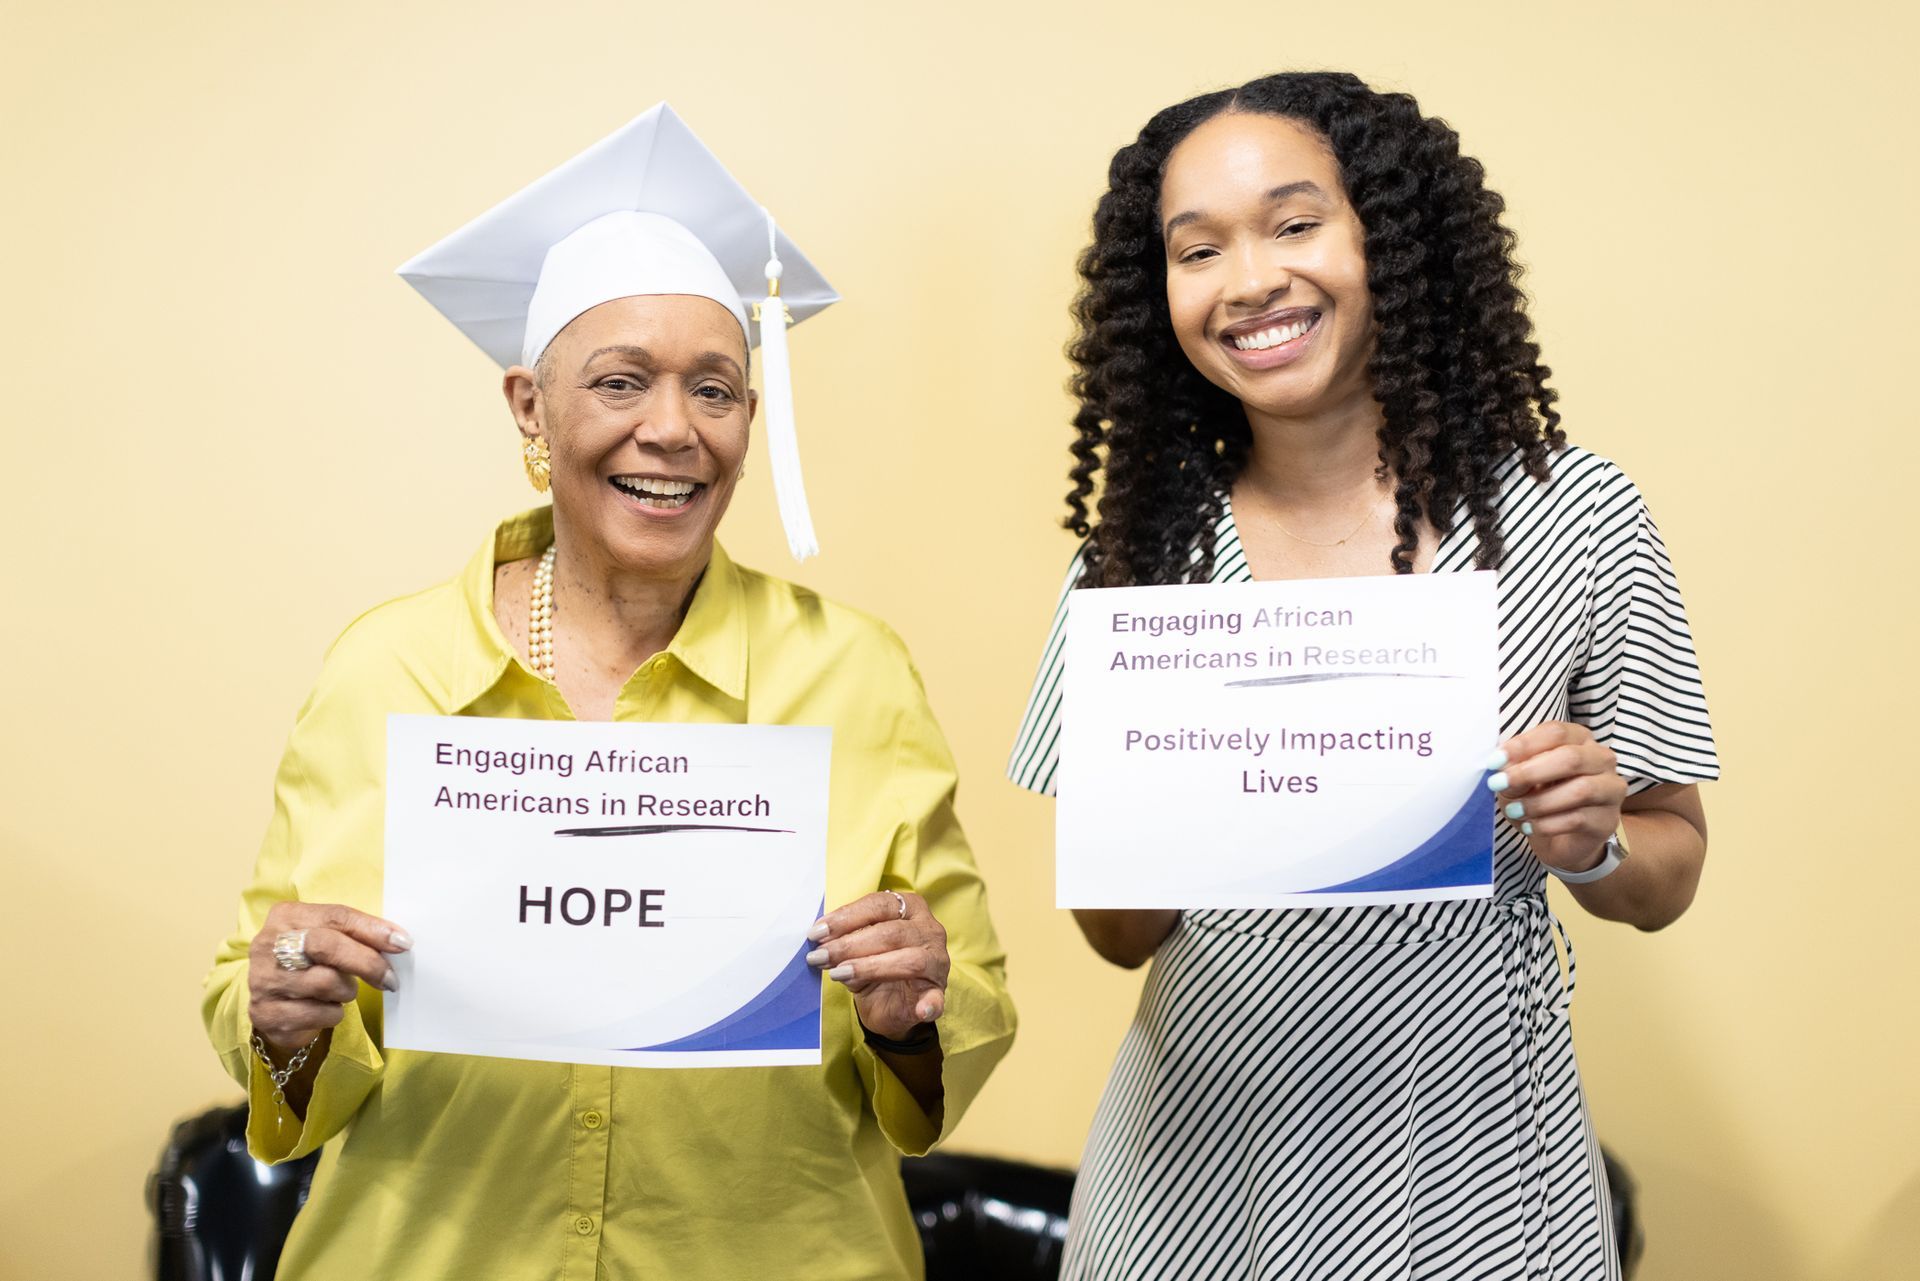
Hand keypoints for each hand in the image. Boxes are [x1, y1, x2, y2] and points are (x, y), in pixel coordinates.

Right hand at [248, 903, 410, 1053]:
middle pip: (327, 946)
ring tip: (343, 991)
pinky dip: (332, 1014)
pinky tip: (326, 1009)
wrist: (276, 1002)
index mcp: (286, 916)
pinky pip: (316, 1014)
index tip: (402, 943)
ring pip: (324, 983)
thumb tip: (399, 941)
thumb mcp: (330, 938)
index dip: (372, 929)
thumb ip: (358, 934)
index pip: (336, 916)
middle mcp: (268, 944)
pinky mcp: (265, 1013)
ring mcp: (263, 980)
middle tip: (389, 978)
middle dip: (366, 962)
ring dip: (346, 991)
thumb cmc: (312, 963)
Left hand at [807, 891, 949, 1039]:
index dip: (846, 917)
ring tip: (839, 974)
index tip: (817, 933)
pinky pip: (936, 998)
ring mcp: (937, 962)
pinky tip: (921, 1010)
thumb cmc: (873, 964)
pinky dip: (930, 1004)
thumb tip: (820, 941)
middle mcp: (929, 930)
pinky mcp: (938, 992)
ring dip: (869, 968)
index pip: (879, 905)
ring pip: (909, 960)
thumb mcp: (856, 949)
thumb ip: (844, 941)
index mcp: (910, 909)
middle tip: (819, 956)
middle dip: (850, 944)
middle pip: (891, 932)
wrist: (888, 1004)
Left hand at [1489, 722, 1626, 875]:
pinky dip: (1547, 824)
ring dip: (1539, 802)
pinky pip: (1578, 819)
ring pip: (1580, 790)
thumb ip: (1515, 768)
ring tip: (1513, 811)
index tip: (1494, 761)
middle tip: (1499, 784)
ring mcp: (1611, 789)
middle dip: (1530, 772)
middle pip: (1571, 758)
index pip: (1556, 732)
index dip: (1523, 745)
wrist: (1561, 839)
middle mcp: (1601, 759)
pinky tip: (1528, 827)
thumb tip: (1502, 768)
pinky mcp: (1607, 820)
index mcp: (1579, 738)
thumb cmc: (1540, 797)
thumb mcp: (1521, 779)